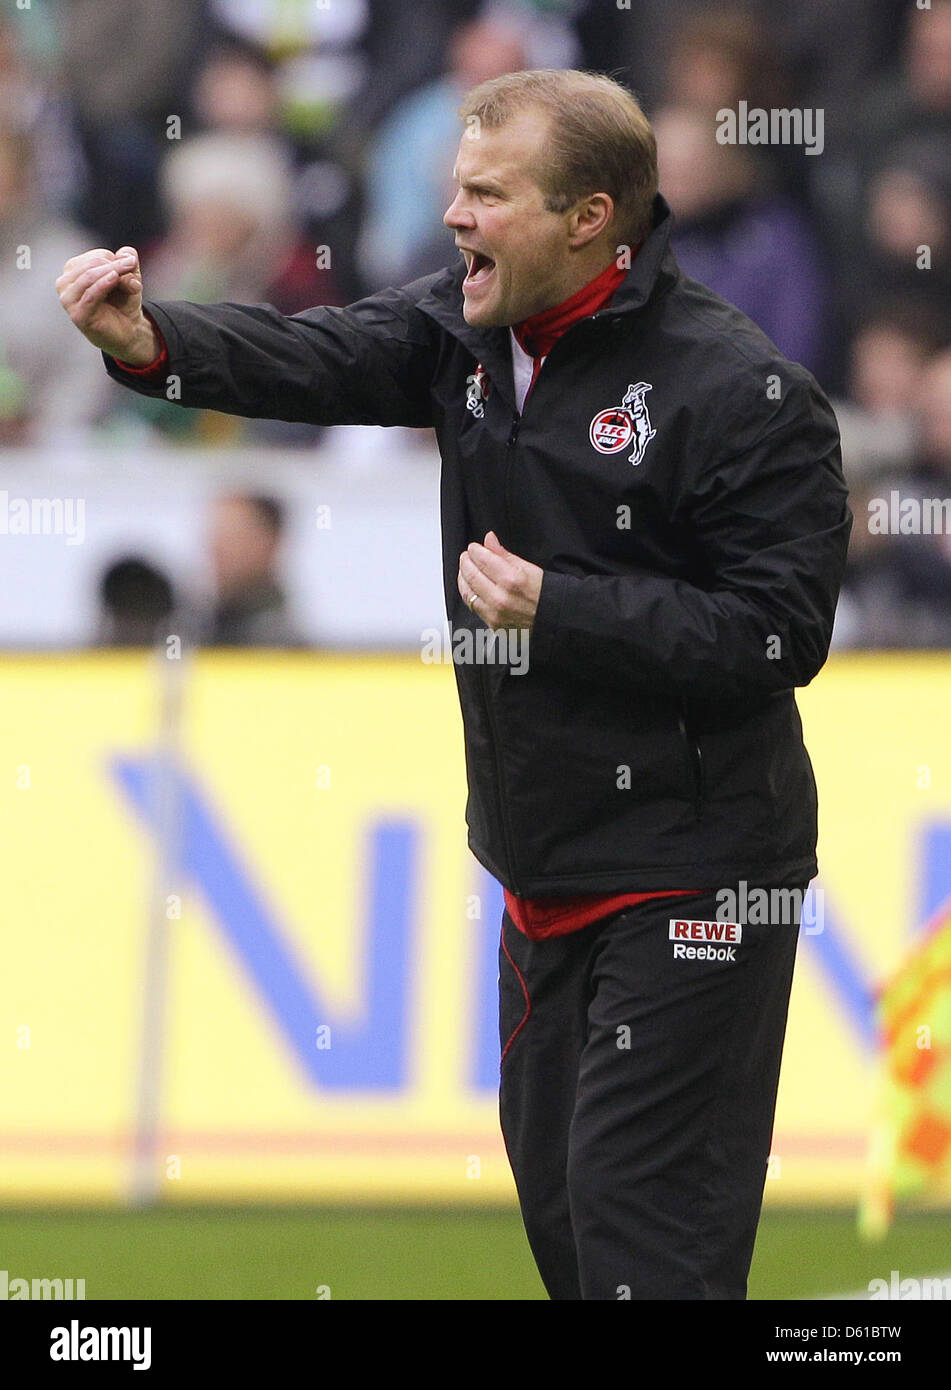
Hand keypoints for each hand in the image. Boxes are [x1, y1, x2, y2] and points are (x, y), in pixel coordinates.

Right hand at [56, 247, 157, 363]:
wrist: (128, 331)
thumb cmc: (123, 302)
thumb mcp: (129, 278)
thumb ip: (128, 262)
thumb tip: (127, 256)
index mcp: (73, 271)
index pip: (94, 256)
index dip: (115, 259)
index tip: (131, 267)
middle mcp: (65, 283)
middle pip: (91, 264)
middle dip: (115, 265)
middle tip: (132, 270)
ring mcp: (68, 300)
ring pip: (89, 276)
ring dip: (113, 273)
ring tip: (130, 279)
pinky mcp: (77, 315)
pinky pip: (90, 294)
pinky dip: (103, 284)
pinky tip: (115, 278)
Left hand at [457, 531, 543, 630]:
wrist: (554, 619)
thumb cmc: (545, 593)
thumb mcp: (529, 567)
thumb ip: (504, 554)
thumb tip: (489, 540)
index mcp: (512, 580)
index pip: (483, 559)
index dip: (475, 550)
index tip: (474, 547)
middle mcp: (501, 598)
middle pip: (471, 575)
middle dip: (466, 561)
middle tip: (467, 556)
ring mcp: (495, 614)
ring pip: (467, 592)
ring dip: (463, 577)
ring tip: (466, 569)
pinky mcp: (493, 624)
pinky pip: (473, 606)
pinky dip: (469, 593)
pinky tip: (471, 586)